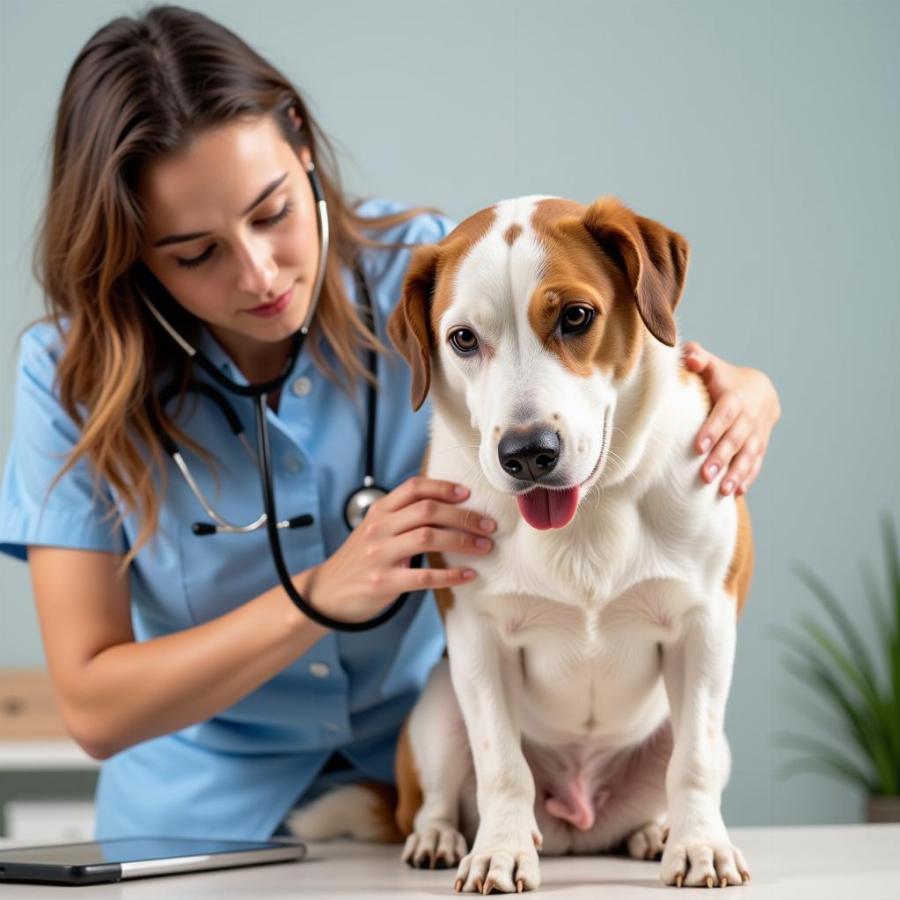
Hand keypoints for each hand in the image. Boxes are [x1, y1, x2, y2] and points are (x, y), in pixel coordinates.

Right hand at [305, 478, 494, 623]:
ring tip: (484, 546)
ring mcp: (380, 555)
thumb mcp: (375, 530)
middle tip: (488, 524)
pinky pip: (424, 577)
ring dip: (463, 541)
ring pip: (429, 538)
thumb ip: (402, 517)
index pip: (413, 488)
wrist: (327, 592)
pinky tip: (468, 574)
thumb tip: (447, 508)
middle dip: (463, 516)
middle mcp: (379, 529)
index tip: (467, 493)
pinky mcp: (384, 582)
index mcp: (379, 512)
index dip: (443, 487)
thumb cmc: (360, 560)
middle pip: (428, 511)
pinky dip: (451, 575)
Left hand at [682, 341, 780, 496]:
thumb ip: (697, 358)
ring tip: (723, 490)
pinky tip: (736, 492)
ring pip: (749, 454)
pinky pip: (757, 463)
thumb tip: (689, 357)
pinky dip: (748, 477)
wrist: (761, 388)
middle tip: (705, 476)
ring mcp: (758, 433)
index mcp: (735, 397)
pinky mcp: (761, 445)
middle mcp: (749, 416)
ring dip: (737, 473)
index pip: (725, 414)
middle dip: (722, 458)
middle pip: (736, 439)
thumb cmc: (724, 377)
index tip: (698, 447)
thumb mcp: (712, 365)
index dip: (713, 430)